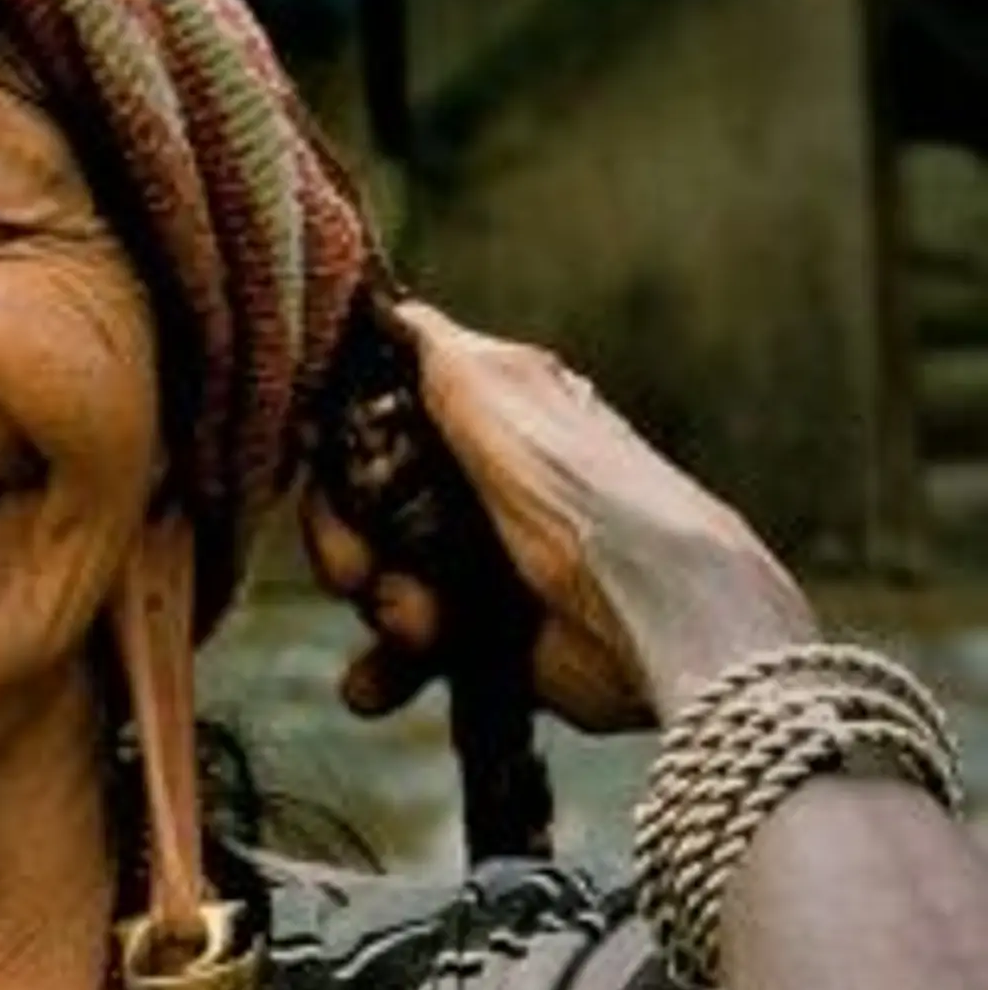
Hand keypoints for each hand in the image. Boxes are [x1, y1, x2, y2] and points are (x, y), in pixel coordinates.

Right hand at [300, 302, 818, 729]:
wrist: (664, 629)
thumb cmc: (595, 501)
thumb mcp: (511, 399)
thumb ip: (443, 354)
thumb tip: (388, 304)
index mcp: (482, 422)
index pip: (371, 425)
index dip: (338, 456)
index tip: (325, 475)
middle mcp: (473, 489)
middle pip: (359, 510)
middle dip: (349, 547)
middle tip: (362, 576)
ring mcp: (476, 566)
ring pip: (375, 581)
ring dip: (382, 609)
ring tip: (422, 630)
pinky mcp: (485, 638)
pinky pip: (404, 652)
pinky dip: (385, 669)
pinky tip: (378, 686)